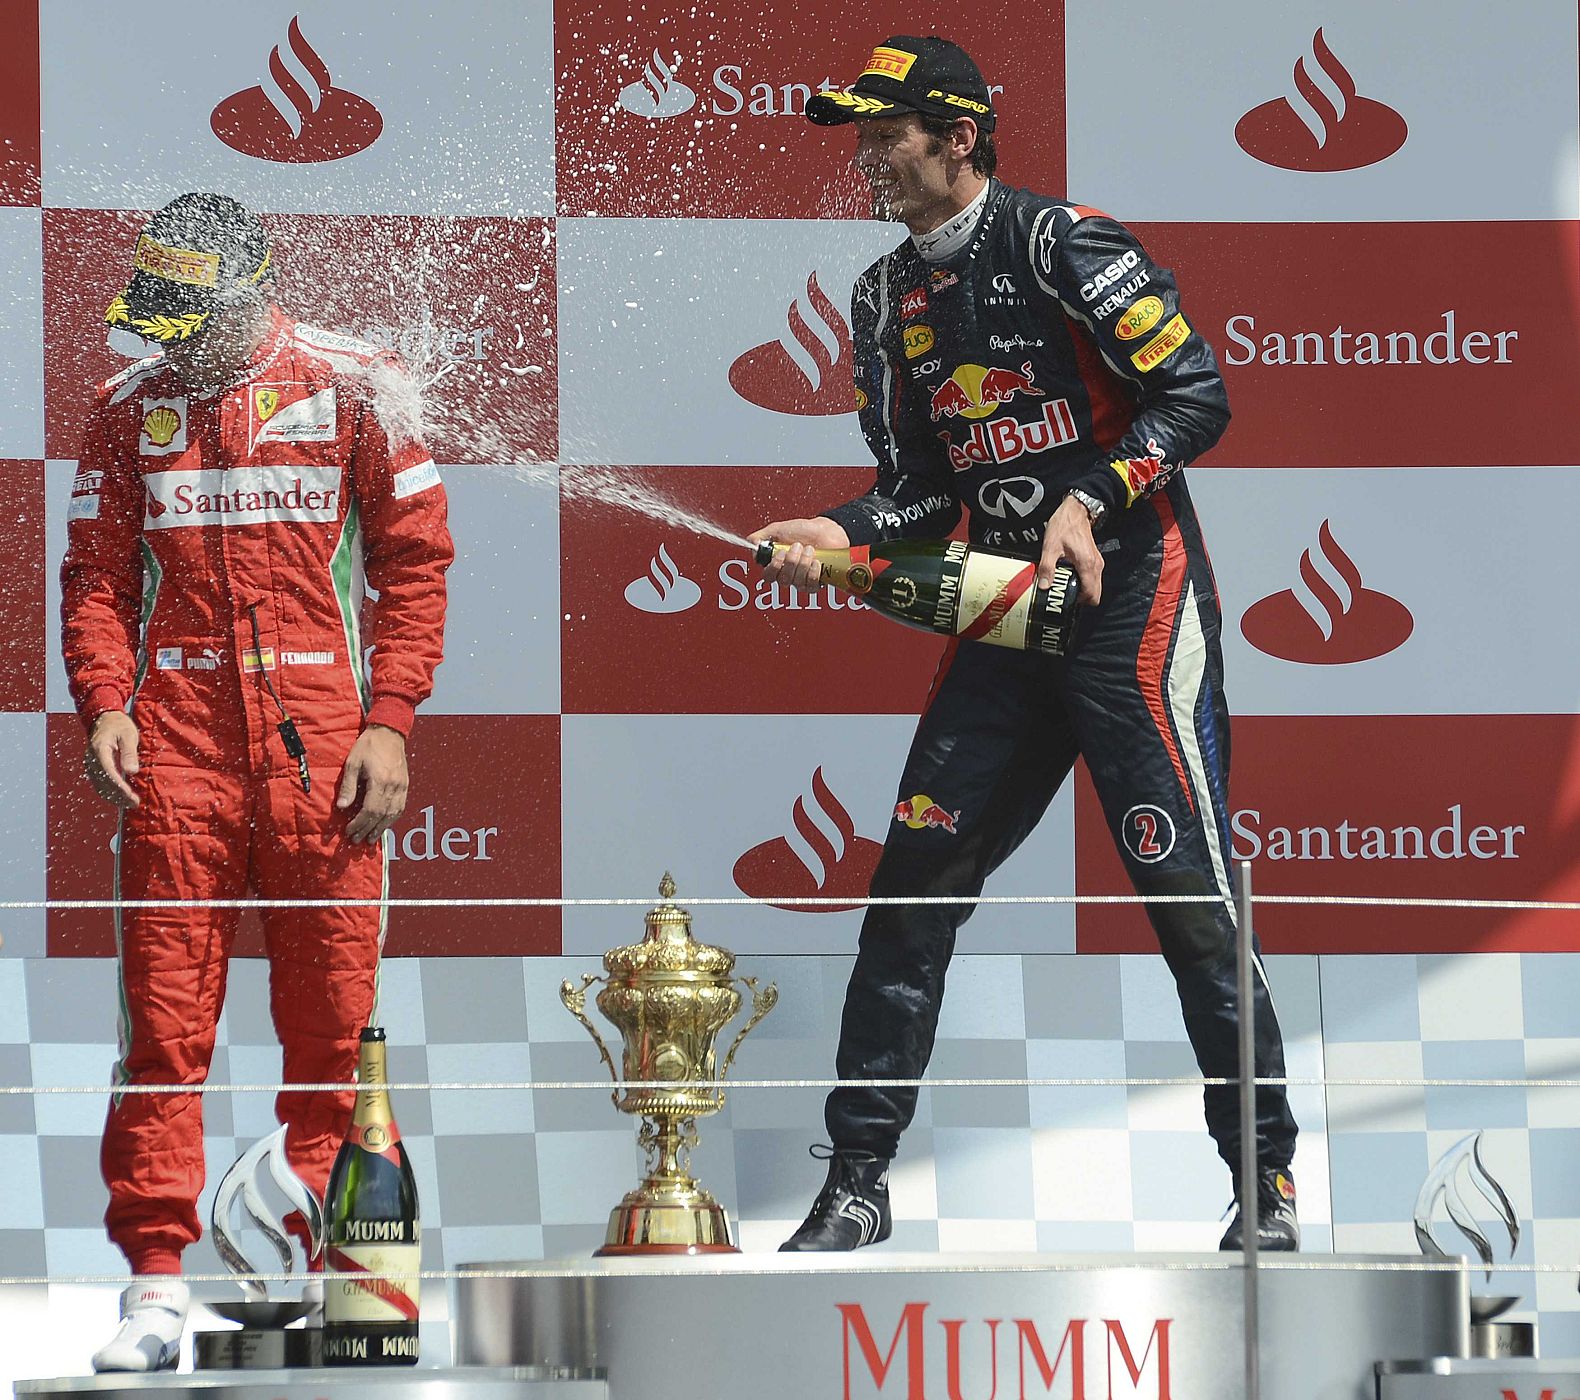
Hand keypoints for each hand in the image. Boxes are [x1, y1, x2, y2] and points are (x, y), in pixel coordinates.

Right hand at [85, 711, 140, 807]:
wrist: (104, 720)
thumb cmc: (119, 725)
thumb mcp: (128, 735)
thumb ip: (129, 753)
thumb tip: (132, 772)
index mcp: (99, 750)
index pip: (108, 772)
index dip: (119, 786)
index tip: (130, 795)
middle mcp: (91, 760)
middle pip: (103, 782)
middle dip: (119, 795)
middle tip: (135, 803)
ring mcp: (90, 765)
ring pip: (100, 786)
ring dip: (114, 797)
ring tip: (131, 804)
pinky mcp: (93, 769)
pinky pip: (99, 784)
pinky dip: (110, 793)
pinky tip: (122, 798)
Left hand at [336, 725, 409, 843]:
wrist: (389, 732)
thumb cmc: (368, 745)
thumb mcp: (353, 763)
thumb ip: (349, 786)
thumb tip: (342, 807)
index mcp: (380, 780)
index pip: (371, 810)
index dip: (360, 823)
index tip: (349, 831)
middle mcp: (394, 786)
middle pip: (382, 815)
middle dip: (368, 829)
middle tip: (357, 840)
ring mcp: (402, 786)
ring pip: (393, 814)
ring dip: (381, 828)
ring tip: (371, 838)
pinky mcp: (405, 785)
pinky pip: (400, 807)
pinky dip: (391, 819)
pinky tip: (384, 824)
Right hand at [747, 517, 850, 593]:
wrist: (827, 531)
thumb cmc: (804, 530)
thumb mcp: (779, 529)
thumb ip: (761, 536)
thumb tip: (750, 543)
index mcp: (777, 564)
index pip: (768, 576)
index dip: (774, 567)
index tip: (781, 552)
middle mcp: (788, 574)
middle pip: (783, 580)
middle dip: (791, 561)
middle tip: (798, 546)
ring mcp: (802, 580)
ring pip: (797, 582)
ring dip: (803, 564)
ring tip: (809, 549)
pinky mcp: (815, 583)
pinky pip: (811, 585)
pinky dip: (813, 572)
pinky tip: (816, 562)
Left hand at [1039, 495, 1103, 605]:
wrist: (1075, 511)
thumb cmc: (1065, 526)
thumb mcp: (1050, 547)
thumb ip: (1047, 568)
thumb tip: (1044, 586)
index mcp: (1087, 565)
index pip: (1092, 595)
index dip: (1080, 602)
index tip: (1067, 601)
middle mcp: (1096, 566)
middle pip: (1095, 594)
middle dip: (1081, 599)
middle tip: (1064, 596)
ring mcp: (1096, 563)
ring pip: (1094, 586)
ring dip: (1081, 589)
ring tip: (1064, 586)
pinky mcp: (1093, 559)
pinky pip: (1092, 578)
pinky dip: (1082, 581)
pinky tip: (1068, 576)